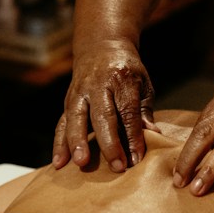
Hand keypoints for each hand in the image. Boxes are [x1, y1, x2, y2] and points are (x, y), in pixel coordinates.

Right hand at [54, 39, 155, 172]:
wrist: (100, 45)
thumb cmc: (126, 71)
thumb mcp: (142, 84)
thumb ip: (144, 111)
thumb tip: (154, 135)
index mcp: (122, 79)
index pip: (128, 111)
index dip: (133, 136)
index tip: (137, 158)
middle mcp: (98, 84)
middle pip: (102, 115)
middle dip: (109, 143)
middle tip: (117, 166)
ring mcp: (80, 92)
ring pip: (77, 118)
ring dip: (77, 142)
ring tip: (80, 163)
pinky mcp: (68, 101)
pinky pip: (62, 123)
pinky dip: (59, 143)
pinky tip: (59, 163)